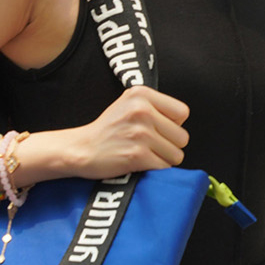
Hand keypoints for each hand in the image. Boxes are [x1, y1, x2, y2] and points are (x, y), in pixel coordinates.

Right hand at [70, 86, 189, 178]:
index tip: (157, 129)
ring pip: (176, 154)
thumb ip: (154, 106)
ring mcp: (140, 133)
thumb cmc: (107, 130)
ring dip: (163, 159)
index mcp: (141, 94)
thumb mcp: (128, 104)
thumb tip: (181, 122)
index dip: (173, 125)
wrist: (81, 149)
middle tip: (149, 146)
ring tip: (144, 154)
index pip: (182, 113)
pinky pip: (164, 167)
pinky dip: (154, 169)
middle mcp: (142, 110)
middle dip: (169, 146)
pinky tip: (139, 163)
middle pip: (182, 137)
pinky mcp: (137, 155)